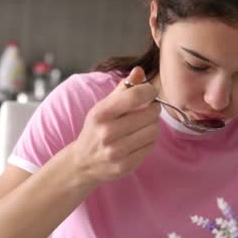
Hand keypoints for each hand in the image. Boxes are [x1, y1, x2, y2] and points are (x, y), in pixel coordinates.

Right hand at [67, 67, 160, 184]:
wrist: (83, 162)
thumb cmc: (97, 128)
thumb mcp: (104, 106)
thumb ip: (123, 88)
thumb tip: (139, 71)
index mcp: (101, 114)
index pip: (134, 96)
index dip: (149, 91)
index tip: (150, 92)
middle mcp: (107, 133)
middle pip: (149, 114)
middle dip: (153, 108)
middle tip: (149, 109)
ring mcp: (116, 151)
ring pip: (154, 130)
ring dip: (154, 124)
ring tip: (145, 124)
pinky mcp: (126, 165)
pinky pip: (151, 146)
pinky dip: (151, 139)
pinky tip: (141, 138)